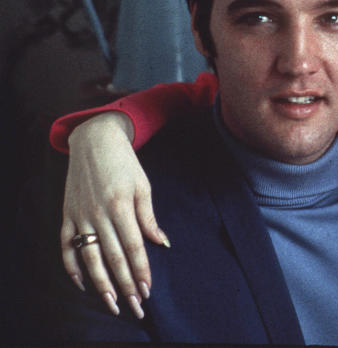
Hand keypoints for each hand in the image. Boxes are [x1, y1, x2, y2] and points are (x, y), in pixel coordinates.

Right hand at [59, 112, 168, 318]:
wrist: (94, 140)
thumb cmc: (124, 163)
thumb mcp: (143, 185)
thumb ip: (149, 217)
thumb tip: (161, 243)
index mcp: (122, 206)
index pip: (134, 247)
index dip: (141, 270)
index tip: (148, 290)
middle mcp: (99, 214)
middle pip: (113, 258)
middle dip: (125, 285)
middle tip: (135, 307)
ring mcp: (80, 216)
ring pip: (89, 258)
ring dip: (101, 284)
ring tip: (112, 304)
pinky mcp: (67, 215)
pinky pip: (65, 246)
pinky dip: (72, 267)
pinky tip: (82, 284)